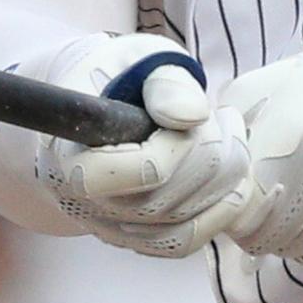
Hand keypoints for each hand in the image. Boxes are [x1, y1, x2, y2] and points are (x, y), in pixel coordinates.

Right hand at [23, 35, 253, 257]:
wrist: (85, 106)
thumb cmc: (113, 76)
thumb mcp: (136, 59)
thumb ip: (166, 82)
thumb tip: (192, 115)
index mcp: (72, 157)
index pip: (144, 172)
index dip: (183, 146)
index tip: (197, 114)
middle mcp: (85, 204)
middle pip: (169, 200)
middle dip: (215, 155)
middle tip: (225, 117)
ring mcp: (109, 227)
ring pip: (184, 225)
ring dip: (226, 180)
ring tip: (230, 136)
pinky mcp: (132, 239)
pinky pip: (185, 243)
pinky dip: (219, 211)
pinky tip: (228, 175)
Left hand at [220, 16, 302, 268]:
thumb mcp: (268, 87)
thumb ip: (231, 130)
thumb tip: (210, 168)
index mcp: (294, 142)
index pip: (238, 210)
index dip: (230, 207)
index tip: (235, 195)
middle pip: (265, 237)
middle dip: (253, 224)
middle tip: (257, 204)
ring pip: (296, 250)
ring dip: (284, 234)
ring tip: (291, 202)